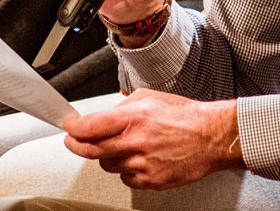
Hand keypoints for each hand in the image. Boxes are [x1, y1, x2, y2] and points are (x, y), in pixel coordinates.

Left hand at [61, 89, 242, 188]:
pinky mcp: (151, 181)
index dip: (73, 127)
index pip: (90, 126)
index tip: (68, 126)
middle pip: (91, 150)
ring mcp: (143, 164)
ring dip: (107, 155)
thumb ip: (121, 107)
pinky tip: (139, 157)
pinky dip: (126, 168)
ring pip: (107, 165)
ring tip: (124, 145)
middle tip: (72, 141)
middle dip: (76, 145)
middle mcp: (136, 142)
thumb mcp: (148, 98)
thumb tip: (101, 117)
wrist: (210, 137)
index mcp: (134, 118)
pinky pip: (125, 178)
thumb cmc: (184, 116)